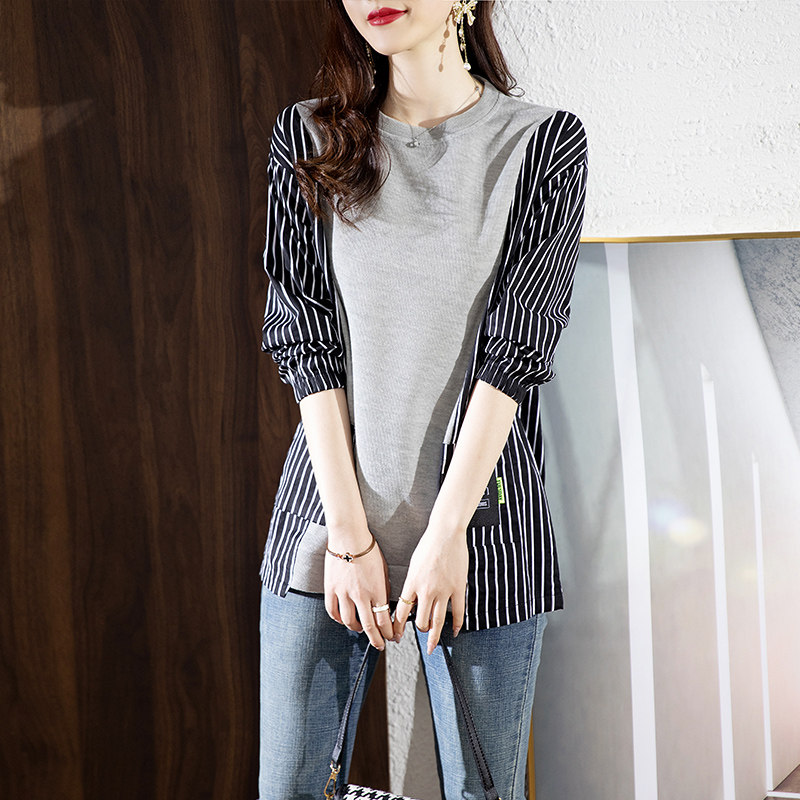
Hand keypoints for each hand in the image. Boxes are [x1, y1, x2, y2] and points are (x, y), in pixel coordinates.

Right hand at [324, 529, 394, 649]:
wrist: (349, 536)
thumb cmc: (369, 550)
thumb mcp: (383, 570)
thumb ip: (383, 589)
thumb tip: (384, 605)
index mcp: (377, 590)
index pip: (384, 620)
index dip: (389, 633)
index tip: (392, 638)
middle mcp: (361, 595)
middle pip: (369, 627)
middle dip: (377, 640)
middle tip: (380, 645)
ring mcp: (344, 593)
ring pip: (349, 622)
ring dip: (357, 629)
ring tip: (360, 629)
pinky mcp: (331, 589)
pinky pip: (333, 611)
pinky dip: (339, 619)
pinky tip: (343, 619)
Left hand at [392, 521, 467, 654]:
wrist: (445, 533)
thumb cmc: (428, 545)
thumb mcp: (413, 565)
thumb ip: (412, 583)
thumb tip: (410, 598)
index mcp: (412, 583)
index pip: (401, 612)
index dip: (397, 627)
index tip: (396, 635)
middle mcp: (426, 590)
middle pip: (420, 621)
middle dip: (419, 630)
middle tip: (420, 634)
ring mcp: (443, 591)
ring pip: (437, 621)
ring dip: (434, 636)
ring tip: (432, 645)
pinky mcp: (457, 588)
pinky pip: (457, 612)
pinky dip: (456, 625)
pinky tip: (454, 632)